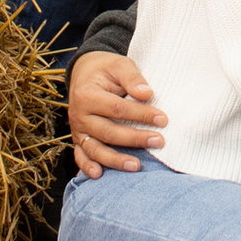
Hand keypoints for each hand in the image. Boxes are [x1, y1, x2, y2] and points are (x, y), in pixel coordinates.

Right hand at [67, 48, 165, 177]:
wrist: (85, 72)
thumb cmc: (106, 69)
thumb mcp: (119, 65)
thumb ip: (132, 78)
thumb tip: (147, 94)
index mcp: (87, 95)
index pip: (117, 109)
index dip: (141, 115)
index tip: (163, 119)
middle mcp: (79, 115)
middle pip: (108, 132)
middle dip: (135, 139)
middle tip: (159, 141)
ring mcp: (77, 129)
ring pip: (95, 149)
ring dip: (115, 160)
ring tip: (136, 166)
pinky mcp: (78, 139)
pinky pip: (81, 155)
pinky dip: (87, 167)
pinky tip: (99, 175)